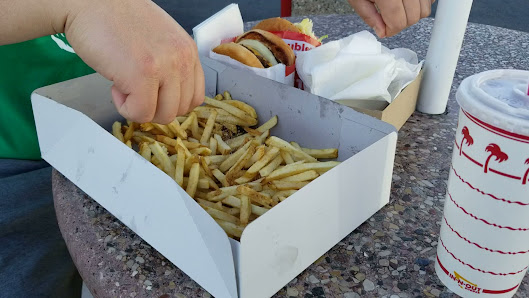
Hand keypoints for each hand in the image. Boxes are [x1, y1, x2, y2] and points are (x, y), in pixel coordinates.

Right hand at [64, 0, 204, 123]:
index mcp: (188, 50)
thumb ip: (171, 66)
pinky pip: (140, 113)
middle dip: (154, 106)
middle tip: (134, 87)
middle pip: (180, 109)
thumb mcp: (159, 41)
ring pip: (164, 116)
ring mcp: (165, 67)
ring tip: (124, 83)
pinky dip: (125, 108)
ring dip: (140, 108)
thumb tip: (170, 97)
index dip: (170, 102)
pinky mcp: (142, 76)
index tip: (152, 93)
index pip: (195, 97)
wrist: (88, 2)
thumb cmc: (115, 21)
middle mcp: (182, 58)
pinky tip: (115, 85)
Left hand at [348, 0, 434, 37]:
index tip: (385, 31)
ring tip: (398, 9)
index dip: (391, 30)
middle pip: (414, 17)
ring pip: (425, 9)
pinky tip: (407, 1)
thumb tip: (382, 31)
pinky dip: (421, 3)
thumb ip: (369, 16)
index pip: (398, 21)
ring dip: (412, 14)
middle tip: (389, 20)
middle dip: (401, 24)